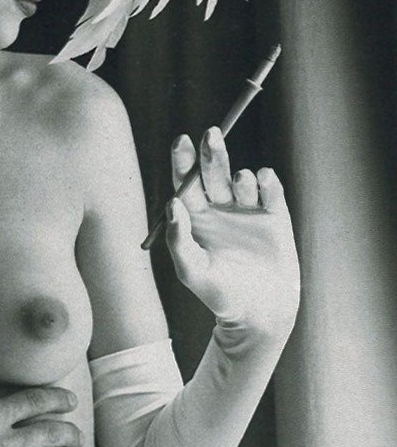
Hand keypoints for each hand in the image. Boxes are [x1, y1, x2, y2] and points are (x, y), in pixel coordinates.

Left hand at [166, 128, 299, 338]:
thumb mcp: (192, 271)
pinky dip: (267, 181)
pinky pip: (270, 189)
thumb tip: (171, 204)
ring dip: (240, 176)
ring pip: (241, 179)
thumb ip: (178, 240)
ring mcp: (248, 210)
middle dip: (211, 153)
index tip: (181, 141)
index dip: (183, 161)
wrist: (258, 311)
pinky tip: (262, 180)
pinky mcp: (274, 215)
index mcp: (195, 218)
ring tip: (241, 183)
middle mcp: (220, 208)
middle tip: (210, 135)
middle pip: (213, 172)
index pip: (186, 182)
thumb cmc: (218, 295)